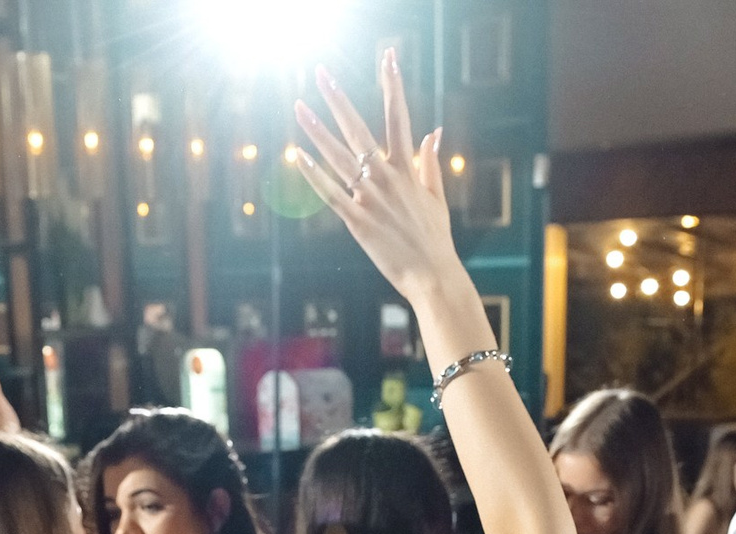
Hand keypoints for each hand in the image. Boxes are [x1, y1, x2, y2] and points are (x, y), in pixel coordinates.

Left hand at [291, 52, 457, 304]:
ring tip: (299, 106)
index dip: (393, 84)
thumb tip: (433, 132)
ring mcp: (371, 198)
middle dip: (339, 99)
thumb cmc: (436, 239)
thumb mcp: (437, 197)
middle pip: (359, 129)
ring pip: (339, 157)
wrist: (434, 276)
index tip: (389, 56)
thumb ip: (431, 163)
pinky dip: (315, 174)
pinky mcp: (358, 221)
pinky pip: (331, 194)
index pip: (399, 116)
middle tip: (321, 73)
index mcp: (408, 169)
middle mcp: (388, 177)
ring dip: (317, 130)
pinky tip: (298, 155)